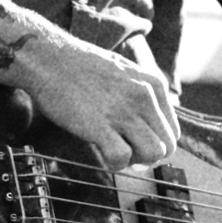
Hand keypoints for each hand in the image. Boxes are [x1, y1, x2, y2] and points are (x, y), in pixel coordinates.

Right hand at [25, 35, 179, 169]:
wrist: (48, 59)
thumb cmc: (82, 67)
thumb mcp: (125, 71)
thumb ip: (143, 93)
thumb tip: (151, 124)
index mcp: (153, 84)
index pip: (172, 130)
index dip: (156, 142)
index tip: (138, 143)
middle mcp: (144, 97)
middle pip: (166, 145)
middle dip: (148, 155)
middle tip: (127, 150)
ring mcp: (123, 112)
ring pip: (153, 154)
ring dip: (135, 160)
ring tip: (116, 150)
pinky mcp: (100, 126)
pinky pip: (122, 158)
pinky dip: (114, 163)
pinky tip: (103, 153)